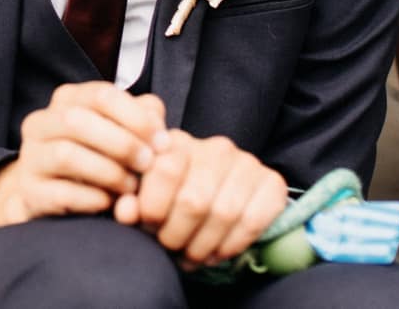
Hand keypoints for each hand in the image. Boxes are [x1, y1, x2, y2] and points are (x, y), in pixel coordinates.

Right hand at [0, 83, 168, 229]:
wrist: (58, 198)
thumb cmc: (100, 158)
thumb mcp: (122, 133)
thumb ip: (143, 118)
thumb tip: (157, 124)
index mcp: (66, 100)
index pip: (100, 95)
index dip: (135, 117)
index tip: (161, 141)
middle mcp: (40, 123)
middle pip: (77, 121)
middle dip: (121, 143)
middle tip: (148, 164)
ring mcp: (30, 157)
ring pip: (65, 155)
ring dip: (108, 172)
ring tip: (131, 187)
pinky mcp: (30, 192)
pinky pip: (60, 193)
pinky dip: (92, 199)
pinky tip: (110, 203)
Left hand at [115, 131, 286, 267]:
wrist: (223, 196)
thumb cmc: (177, 198)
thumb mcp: (149, 197)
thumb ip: (132, 201)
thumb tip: (125, 212)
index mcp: (179, 142)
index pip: (164, 169)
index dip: (153, 207)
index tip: (149, 226)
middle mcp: (216, 147)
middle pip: (194, 200)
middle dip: (177, 234)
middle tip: (170, 247)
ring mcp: (247, 163)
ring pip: (223, 214)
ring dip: (203, 245)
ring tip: (190, 256)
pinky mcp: (272, 183)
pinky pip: (252, 222)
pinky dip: (230, 245)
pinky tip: (215, 253)